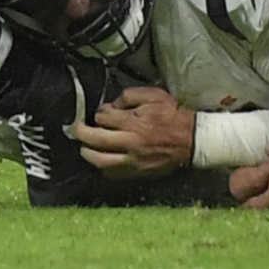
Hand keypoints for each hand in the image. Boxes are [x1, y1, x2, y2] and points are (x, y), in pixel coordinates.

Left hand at [73, 86, 195, 177]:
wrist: (191, 140)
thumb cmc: (173, 115)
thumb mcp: (154, 95)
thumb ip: (130, 96)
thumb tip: (112, 105)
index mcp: (135, 122)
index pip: (104, 118)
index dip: (99, 114)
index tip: (102, 113)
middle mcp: (131, 143)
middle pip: (96, 140)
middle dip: (81, 133)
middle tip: (76, 129)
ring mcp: (133, 160)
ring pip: (101, 162)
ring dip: (88, 154)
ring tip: (84, 147)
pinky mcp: (137, 172)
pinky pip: (113, 173)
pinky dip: (103, 167)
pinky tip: (101, 160)